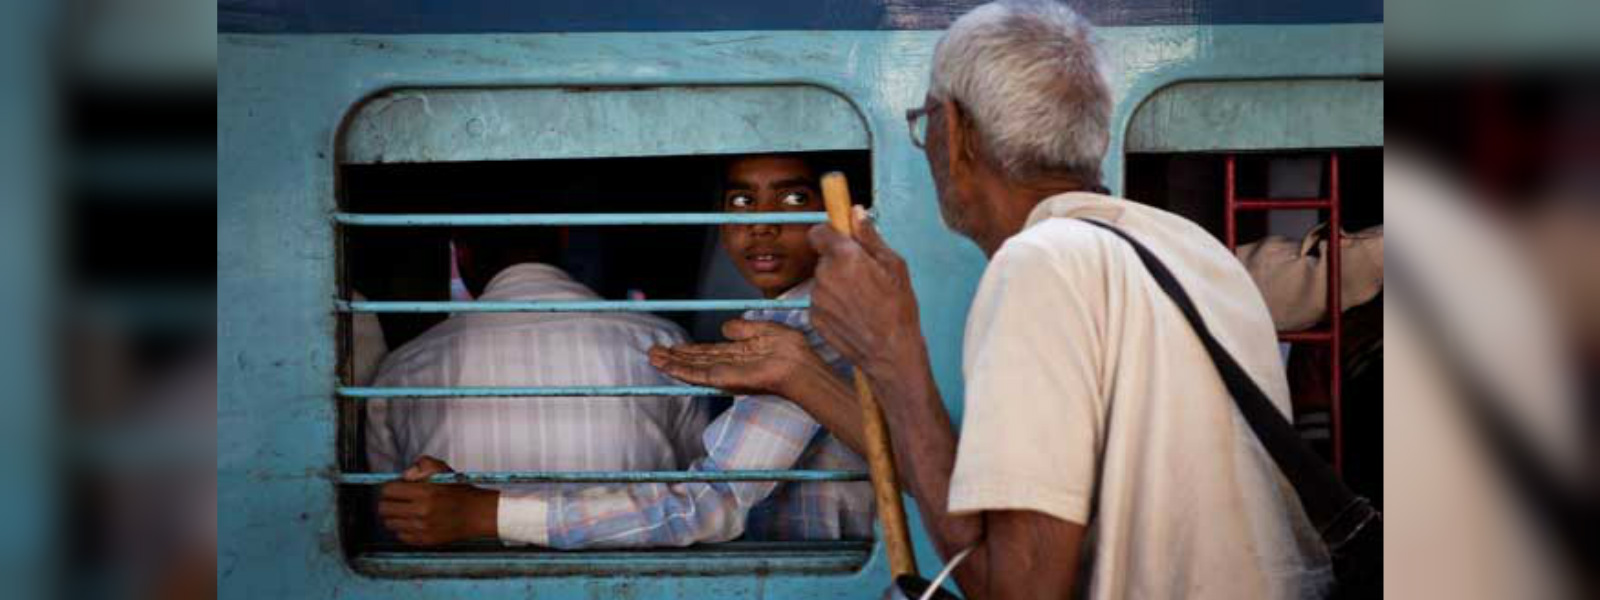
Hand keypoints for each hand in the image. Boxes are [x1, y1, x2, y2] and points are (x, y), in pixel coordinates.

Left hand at [378, 455, 498, 545]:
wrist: (477, 514)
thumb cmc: (460, 491)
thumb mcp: (443, 470)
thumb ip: (421, 465)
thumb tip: (405, 476)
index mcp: (424, 492)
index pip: (388, 491)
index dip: (390, 487)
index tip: (395, 488)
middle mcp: (420, 511)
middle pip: (384, 509)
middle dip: (388, 502)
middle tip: (396, 500)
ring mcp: (421, 528)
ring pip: (390, 523)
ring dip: (394, 516)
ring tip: (405, 511)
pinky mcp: (424, 540)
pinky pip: (400, 536)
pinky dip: (403, 529)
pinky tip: (413, 522)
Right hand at [648, 319, 830, 397]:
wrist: (799, 365)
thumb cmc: (791, 350)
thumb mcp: (764, 330)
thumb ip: (743, 328)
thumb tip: (725, 327)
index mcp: (739, 353)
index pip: (708, 353)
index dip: (689, 351)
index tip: (672, 347)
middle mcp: (730, 365)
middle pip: (696, 361)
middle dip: (674, 358)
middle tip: (652, 353)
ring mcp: (726, 373)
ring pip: (693, 368)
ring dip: (672, 364)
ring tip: (653, 358)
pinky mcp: (725, 379)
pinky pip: (699, 374)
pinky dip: (682, 371)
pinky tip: (669, 366)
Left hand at [807, 207, 925, 376]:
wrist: (890, 352)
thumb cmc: (897, 309)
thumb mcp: (894, 266)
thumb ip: (870, 236)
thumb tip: (856, 212)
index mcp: (844, 256)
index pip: (818, 232)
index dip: (830, 234)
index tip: (840, 239)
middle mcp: (824, 275)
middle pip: (824, 259)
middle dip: (840, 263)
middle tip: (865, 277)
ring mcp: (817, 298)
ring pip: (823, 281)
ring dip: (837, 285)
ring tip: (863, 300)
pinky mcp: (813, 317)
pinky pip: (821, 302)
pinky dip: (833, 305)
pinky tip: (854, 315)